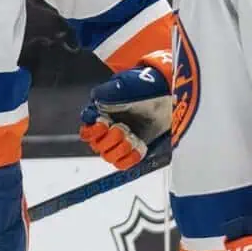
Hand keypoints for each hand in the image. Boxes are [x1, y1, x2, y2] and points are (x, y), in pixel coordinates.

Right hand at [79, 53, 171, 169]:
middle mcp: (106, 129)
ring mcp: (119, 141)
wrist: (165, 98)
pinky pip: (123, 163)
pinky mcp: (132, 150)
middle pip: (96, 146)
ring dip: (120, 149)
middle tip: (123, 129)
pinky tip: (137, 147)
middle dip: (110, 139)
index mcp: (99, 114)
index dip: (93, 131)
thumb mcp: (124, 86)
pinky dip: (130, 158)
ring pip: (108, 156)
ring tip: (131, 138)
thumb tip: (96, 100)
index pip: (86, 131)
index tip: (104, 125)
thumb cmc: (144, 89)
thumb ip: (107, 93)